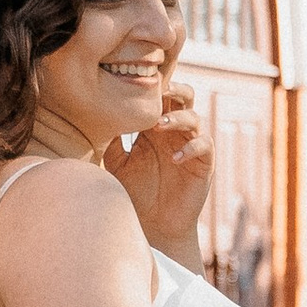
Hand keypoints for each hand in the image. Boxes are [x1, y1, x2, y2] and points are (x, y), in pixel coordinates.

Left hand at [105, 75, 214, 267]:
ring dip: (178, 118)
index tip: (138, 81)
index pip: (161, 96)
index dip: (155, 86)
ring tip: (159, 126)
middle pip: (184, 96)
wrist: (153, 225)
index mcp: (155, 127)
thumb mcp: (116, 164)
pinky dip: (191, 148)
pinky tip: (174, 158)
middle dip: (174, 90)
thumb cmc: (135, 193)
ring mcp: (191, 145)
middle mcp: (175, 132)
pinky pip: (204, 146)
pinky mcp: (203, 164)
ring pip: (194, 118)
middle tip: (159, 92)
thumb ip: (112, 141)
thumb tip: (101, 116)